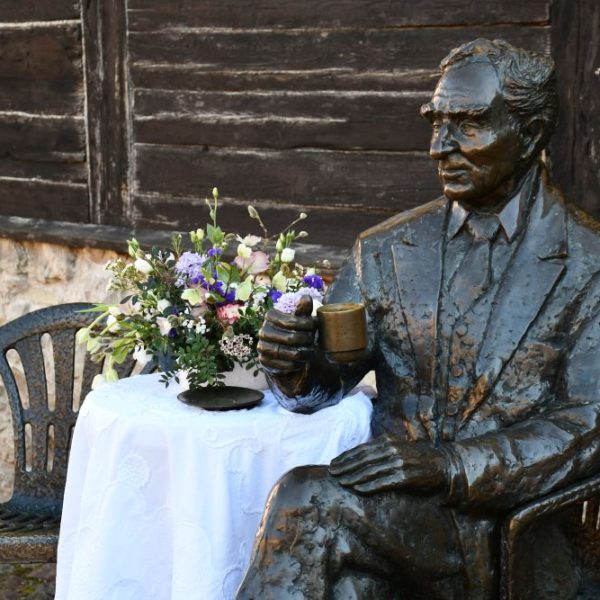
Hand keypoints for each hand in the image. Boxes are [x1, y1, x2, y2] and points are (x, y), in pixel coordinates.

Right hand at [258, 295, 316, 375]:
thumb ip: (304, 310)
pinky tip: (301, 362)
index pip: (291, 321)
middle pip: (291, 338)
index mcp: (270, 316)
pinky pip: (284, 365)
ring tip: (309, 353)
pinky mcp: (264, 362)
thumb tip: (306, 297)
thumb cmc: (296, 335)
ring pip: (288, 352)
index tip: (314, 327)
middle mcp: (263, 331)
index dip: (306, 325)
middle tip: (312, 342)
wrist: (285, 357)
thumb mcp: (302, 322)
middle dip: (306, 341)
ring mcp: (262, 347)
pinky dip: (296, 365)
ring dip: (303, 354)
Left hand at [329, 433, 447, 493]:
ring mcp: (399, 462)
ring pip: (370, 470)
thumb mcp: (397, 449)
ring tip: (341, 482)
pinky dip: (368, 485)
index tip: (333, 464)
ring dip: (353, 477)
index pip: (361, 449)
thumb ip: (380, 452)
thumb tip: (357, 459)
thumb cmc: (416, 459)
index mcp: (387, 441)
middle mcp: (392, 450)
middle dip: (345, 467)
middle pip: (362, 459)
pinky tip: (358, 489)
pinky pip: (383, 482)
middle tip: (332, 473)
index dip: (345, 457)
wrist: (442, 465)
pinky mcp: (405, 476)